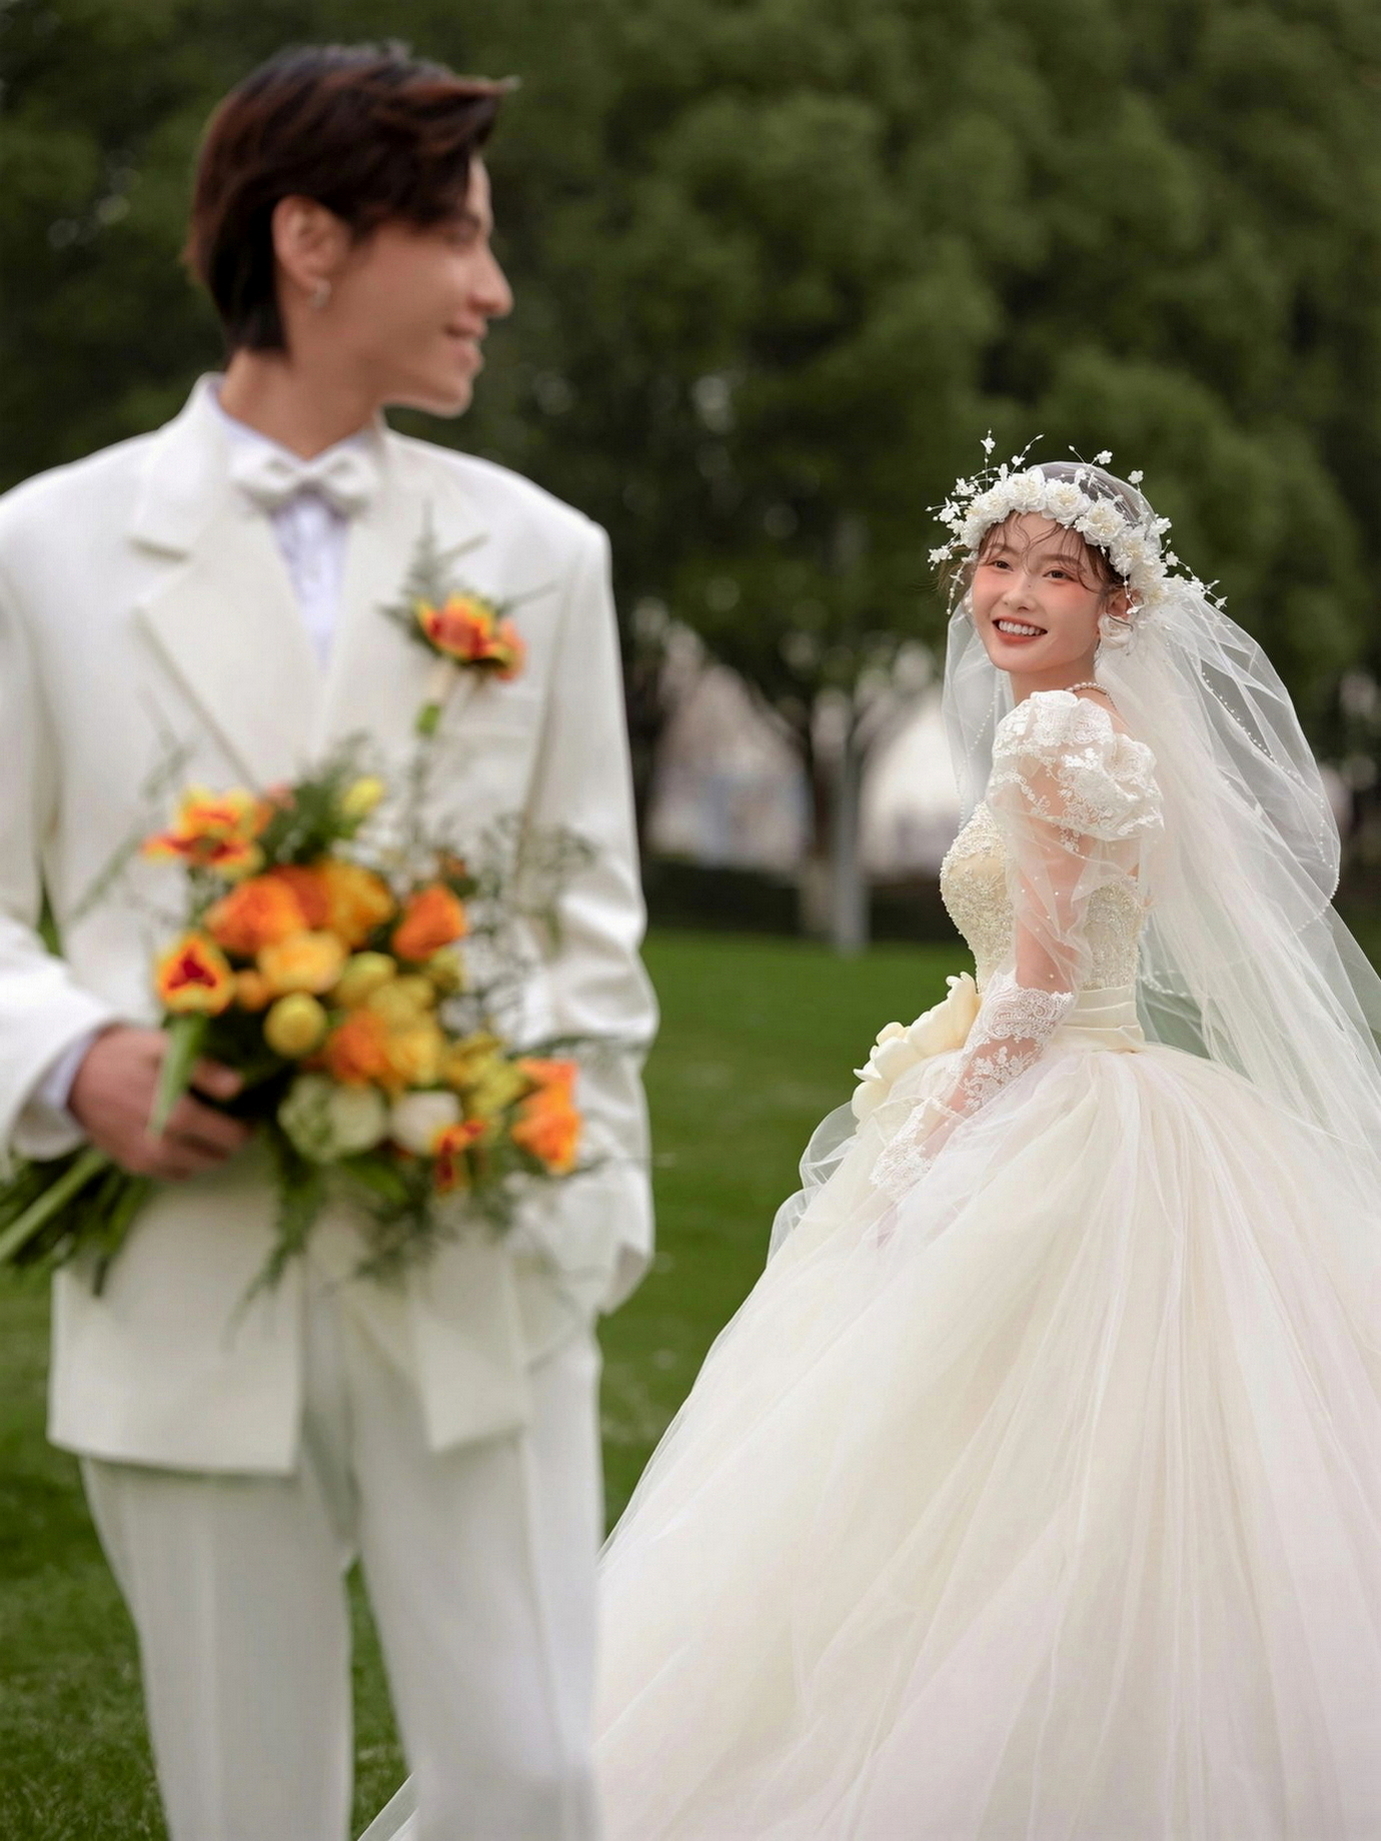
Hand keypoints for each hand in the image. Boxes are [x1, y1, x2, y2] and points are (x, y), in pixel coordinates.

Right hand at [69, 1026, 250, 1179]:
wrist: (73, 1073)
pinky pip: (172, 1173)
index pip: (229, 1137)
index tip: (253, 1118)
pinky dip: (185, 1161)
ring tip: (212, 1131)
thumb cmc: (123, 1055)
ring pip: (195, 1168)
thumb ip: (205, 1069)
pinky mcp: (131, 1165)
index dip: (246, 1130)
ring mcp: (144, 1159)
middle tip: (235, 1123)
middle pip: (215, 1157)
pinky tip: (185, 1139)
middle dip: (230, 1143)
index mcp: (175, 1115)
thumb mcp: (165, 1047)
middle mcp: (160, 1145)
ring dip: (209, 1154)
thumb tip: (238, 1087)